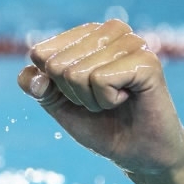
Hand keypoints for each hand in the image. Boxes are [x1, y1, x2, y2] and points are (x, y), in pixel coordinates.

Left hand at [18, 20, 183, 174]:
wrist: (137, 152)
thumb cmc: (99, 123)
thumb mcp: (58, 104)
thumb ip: (37, 86)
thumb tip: (35, 76)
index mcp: (88, 33)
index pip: (40, 53)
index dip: (53, 85)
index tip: (80, 93)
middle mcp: (111, 30)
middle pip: (56, 64)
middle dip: (73, 94)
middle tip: (100, 100)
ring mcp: (131, 42)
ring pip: (76, 73)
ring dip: (90, 99)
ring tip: (115, 101)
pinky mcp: (147, 60)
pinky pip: (100, 80)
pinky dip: (107, 100)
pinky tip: (127, 99)